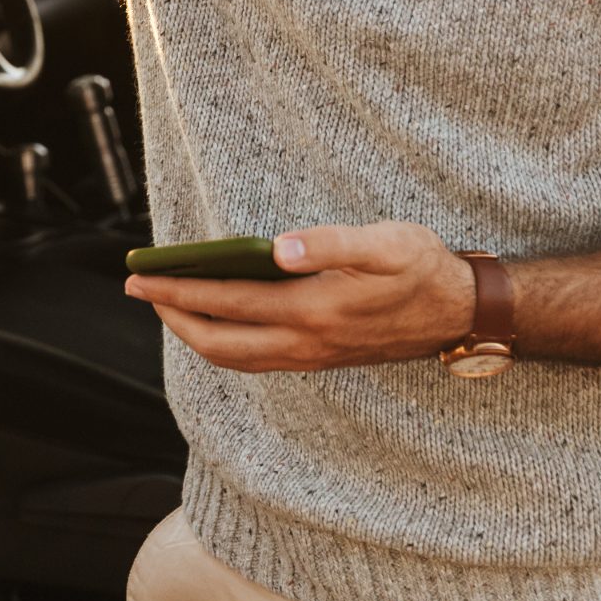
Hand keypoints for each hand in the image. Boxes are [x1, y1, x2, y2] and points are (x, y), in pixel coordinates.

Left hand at [124, 221, 476, 372]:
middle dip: (173, 316)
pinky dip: (224, 342)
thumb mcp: (386, 241)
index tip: (142, 274)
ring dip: (195, 332)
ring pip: (236, 357)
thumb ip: (332, 242)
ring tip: (167, 304)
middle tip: (139, 288)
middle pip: (220, 342)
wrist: (461, 311)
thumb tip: (279, 247)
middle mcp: (307, 342)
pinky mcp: (319, 358)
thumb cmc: (421, 266)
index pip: (228, 301)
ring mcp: (312, 356)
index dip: (179, 289)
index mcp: (315, 309)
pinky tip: (215, 319)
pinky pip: (257, 359)